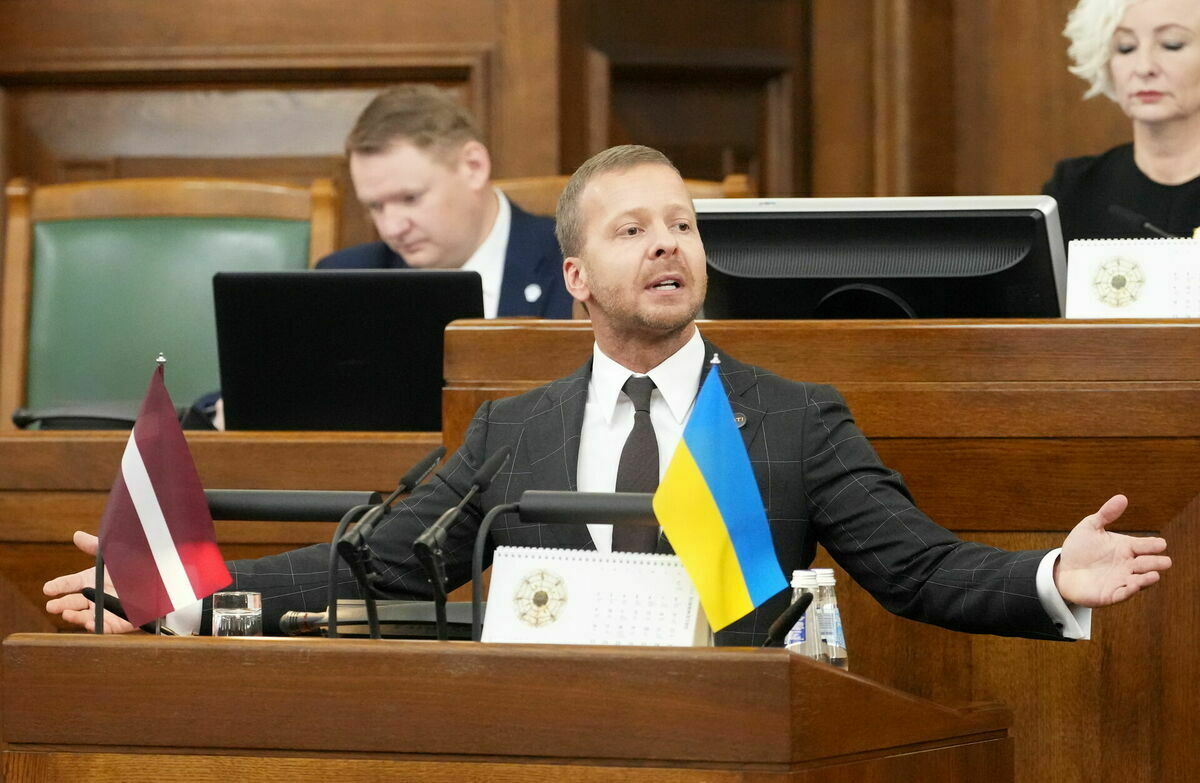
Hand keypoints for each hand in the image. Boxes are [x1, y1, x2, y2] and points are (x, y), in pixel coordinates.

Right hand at [43, 531, 136, 633]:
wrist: (162, 579)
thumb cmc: (134, 565)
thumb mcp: (114, 555)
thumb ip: (95, 546)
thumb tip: (77, 535)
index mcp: (90, 581)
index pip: (69, 584)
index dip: (58, 586)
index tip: (47, 589)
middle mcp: (95, 597)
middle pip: (74, 602)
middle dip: (62, 604)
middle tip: (52, 606)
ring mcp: (105, 610)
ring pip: (86, 616)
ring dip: (75, 616)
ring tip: (67, 614)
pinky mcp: (119, 622)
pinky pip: (106, 627)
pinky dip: (97, 626)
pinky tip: (89, 623)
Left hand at [1055, 495, 1170, 606]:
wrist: (1062, 569)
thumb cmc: (1080, 548)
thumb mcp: (1090, 527)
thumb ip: (1106, 514)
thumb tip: (1122, 497)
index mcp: (1126, 548)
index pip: (1145, 546)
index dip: (1153, 545)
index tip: (1160, 544)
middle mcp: (1128, 565)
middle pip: (1146, 564)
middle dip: (1156, 563)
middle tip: (1165, 561)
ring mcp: (1121, 580)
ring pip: (1139, 581)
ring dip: (1147, 579)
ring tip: (1155, 575)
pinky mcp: (1110, 594)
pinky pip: (1123, 594)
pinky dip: (1129, 590)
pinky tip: (1133, 585)